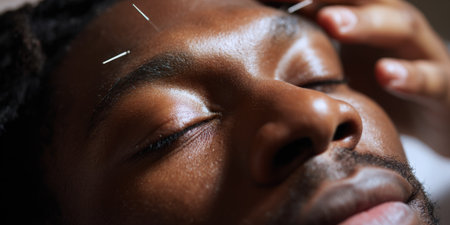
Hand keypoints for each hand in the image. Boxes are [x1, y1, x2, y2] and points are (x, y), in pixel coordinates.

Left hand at [261, 0, 449, 155]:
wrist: (438, 111)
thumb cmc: (381, 83)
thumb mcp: (346, 63)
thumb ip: (320, 45)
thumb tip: (269, 39)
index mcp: (369, 19)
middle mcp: (395, 27)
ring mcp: (421, 53)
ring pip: (400, 26)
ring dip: (364, 22)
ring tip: (330, 22)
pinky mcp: (442, 85)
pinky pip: (430, 78)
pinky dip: (409, 75)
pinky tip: (384, 73)